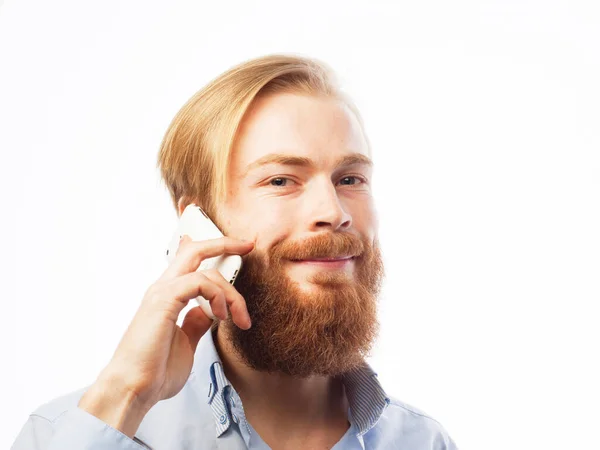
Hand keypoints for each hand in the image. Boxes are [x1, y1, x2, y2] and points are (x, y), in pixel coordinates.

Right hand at [78, 235, 253, 436]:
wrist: (133, 389)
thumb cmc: (154, 371)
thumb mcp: (186, 342)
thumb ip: (196, 323)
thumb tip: (208, 312)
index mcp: (167, 296)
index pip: (188, 260)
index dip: (212, 249)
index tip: (237, 248)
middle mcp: (163, 288)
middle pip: (195, 250)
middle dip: (224, 244)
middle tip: (247, 246)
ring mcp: (162, 292)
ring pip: (205, 268)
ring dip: (231, 292)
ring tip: (239, 317)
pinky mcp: (164, 300)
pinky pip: (199, 281)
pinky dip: (218, 295)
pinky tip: (221, 315)